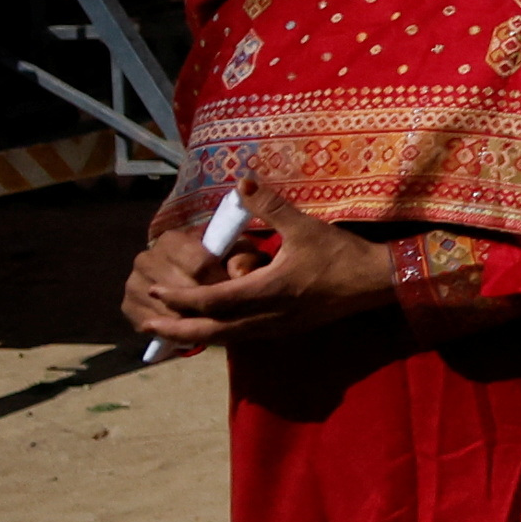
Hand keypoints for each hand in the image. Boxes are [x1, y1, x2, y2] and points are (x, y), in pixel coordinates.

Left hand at [121, 181, 388, 351]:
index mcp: (267, 291)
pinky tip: (205, 329)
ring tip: (166, 330)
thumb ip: (270, 206)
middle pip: (211, 331)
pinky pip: (239, 338)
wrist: (376, 283)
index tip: (154, 290)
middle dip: (175, 328)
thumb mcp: (305, 227)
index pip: (213, 300)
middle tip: (144, 323)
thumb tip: (242, 182)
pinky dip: (215, 335)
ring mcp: (275, 328)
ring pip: (223, 339)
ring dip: (192, 336)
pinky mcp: (283, 329)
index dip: (181, 297)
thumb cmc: (340, 255)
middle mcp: (266, 317)